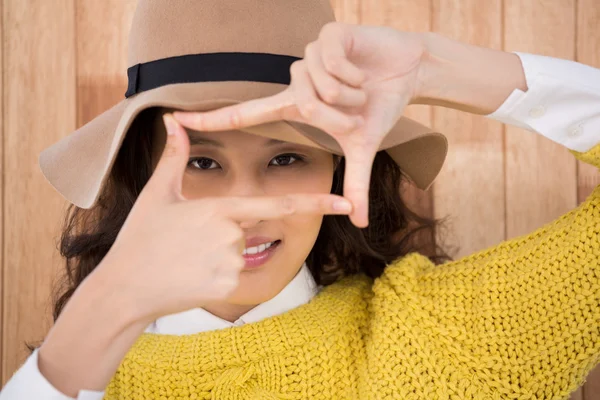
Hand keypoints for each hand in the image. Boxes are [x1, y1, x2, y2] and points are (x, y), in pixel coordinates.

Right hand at [95, 114, 352, 322]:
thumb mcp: (157, 193)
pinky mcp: (229, 286)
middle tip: (188, 245)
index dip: (315, 203)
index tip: (345, 203)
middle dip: (226, 235)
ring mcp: (231, 262)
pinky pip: (235, 275)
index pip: (277, 203)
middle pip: (248, 230)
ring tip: (185, 258)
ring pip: (240, 253)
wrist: (126, 287)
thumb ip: (174, 157)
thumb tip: (174, 121)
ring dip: (219, 255)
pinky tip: (190, 274)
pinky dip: (217, 274)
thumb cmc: (141, 237)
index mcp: (219, 208)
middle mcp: (231, 234)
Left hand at [172, 23, 427, 226]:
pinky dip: (353, 75)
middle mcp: (296, 79)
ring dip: (349, 96)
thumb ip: (354, 181)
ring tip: (362, 88)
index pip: (244, 114)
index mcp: (294, 104)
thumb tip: (358, 221)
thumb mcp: (362, 147)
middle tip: (357, 111)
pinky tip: (364, 70)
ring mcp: (310, 55)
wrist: (408, 73)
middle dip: (339, 117)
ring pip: (319, 86)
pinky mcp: (327, 36)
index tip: (174, 119)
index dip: (211, 118)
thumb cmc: (378, 107)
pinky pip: (331, 63)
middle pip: (304, 106)